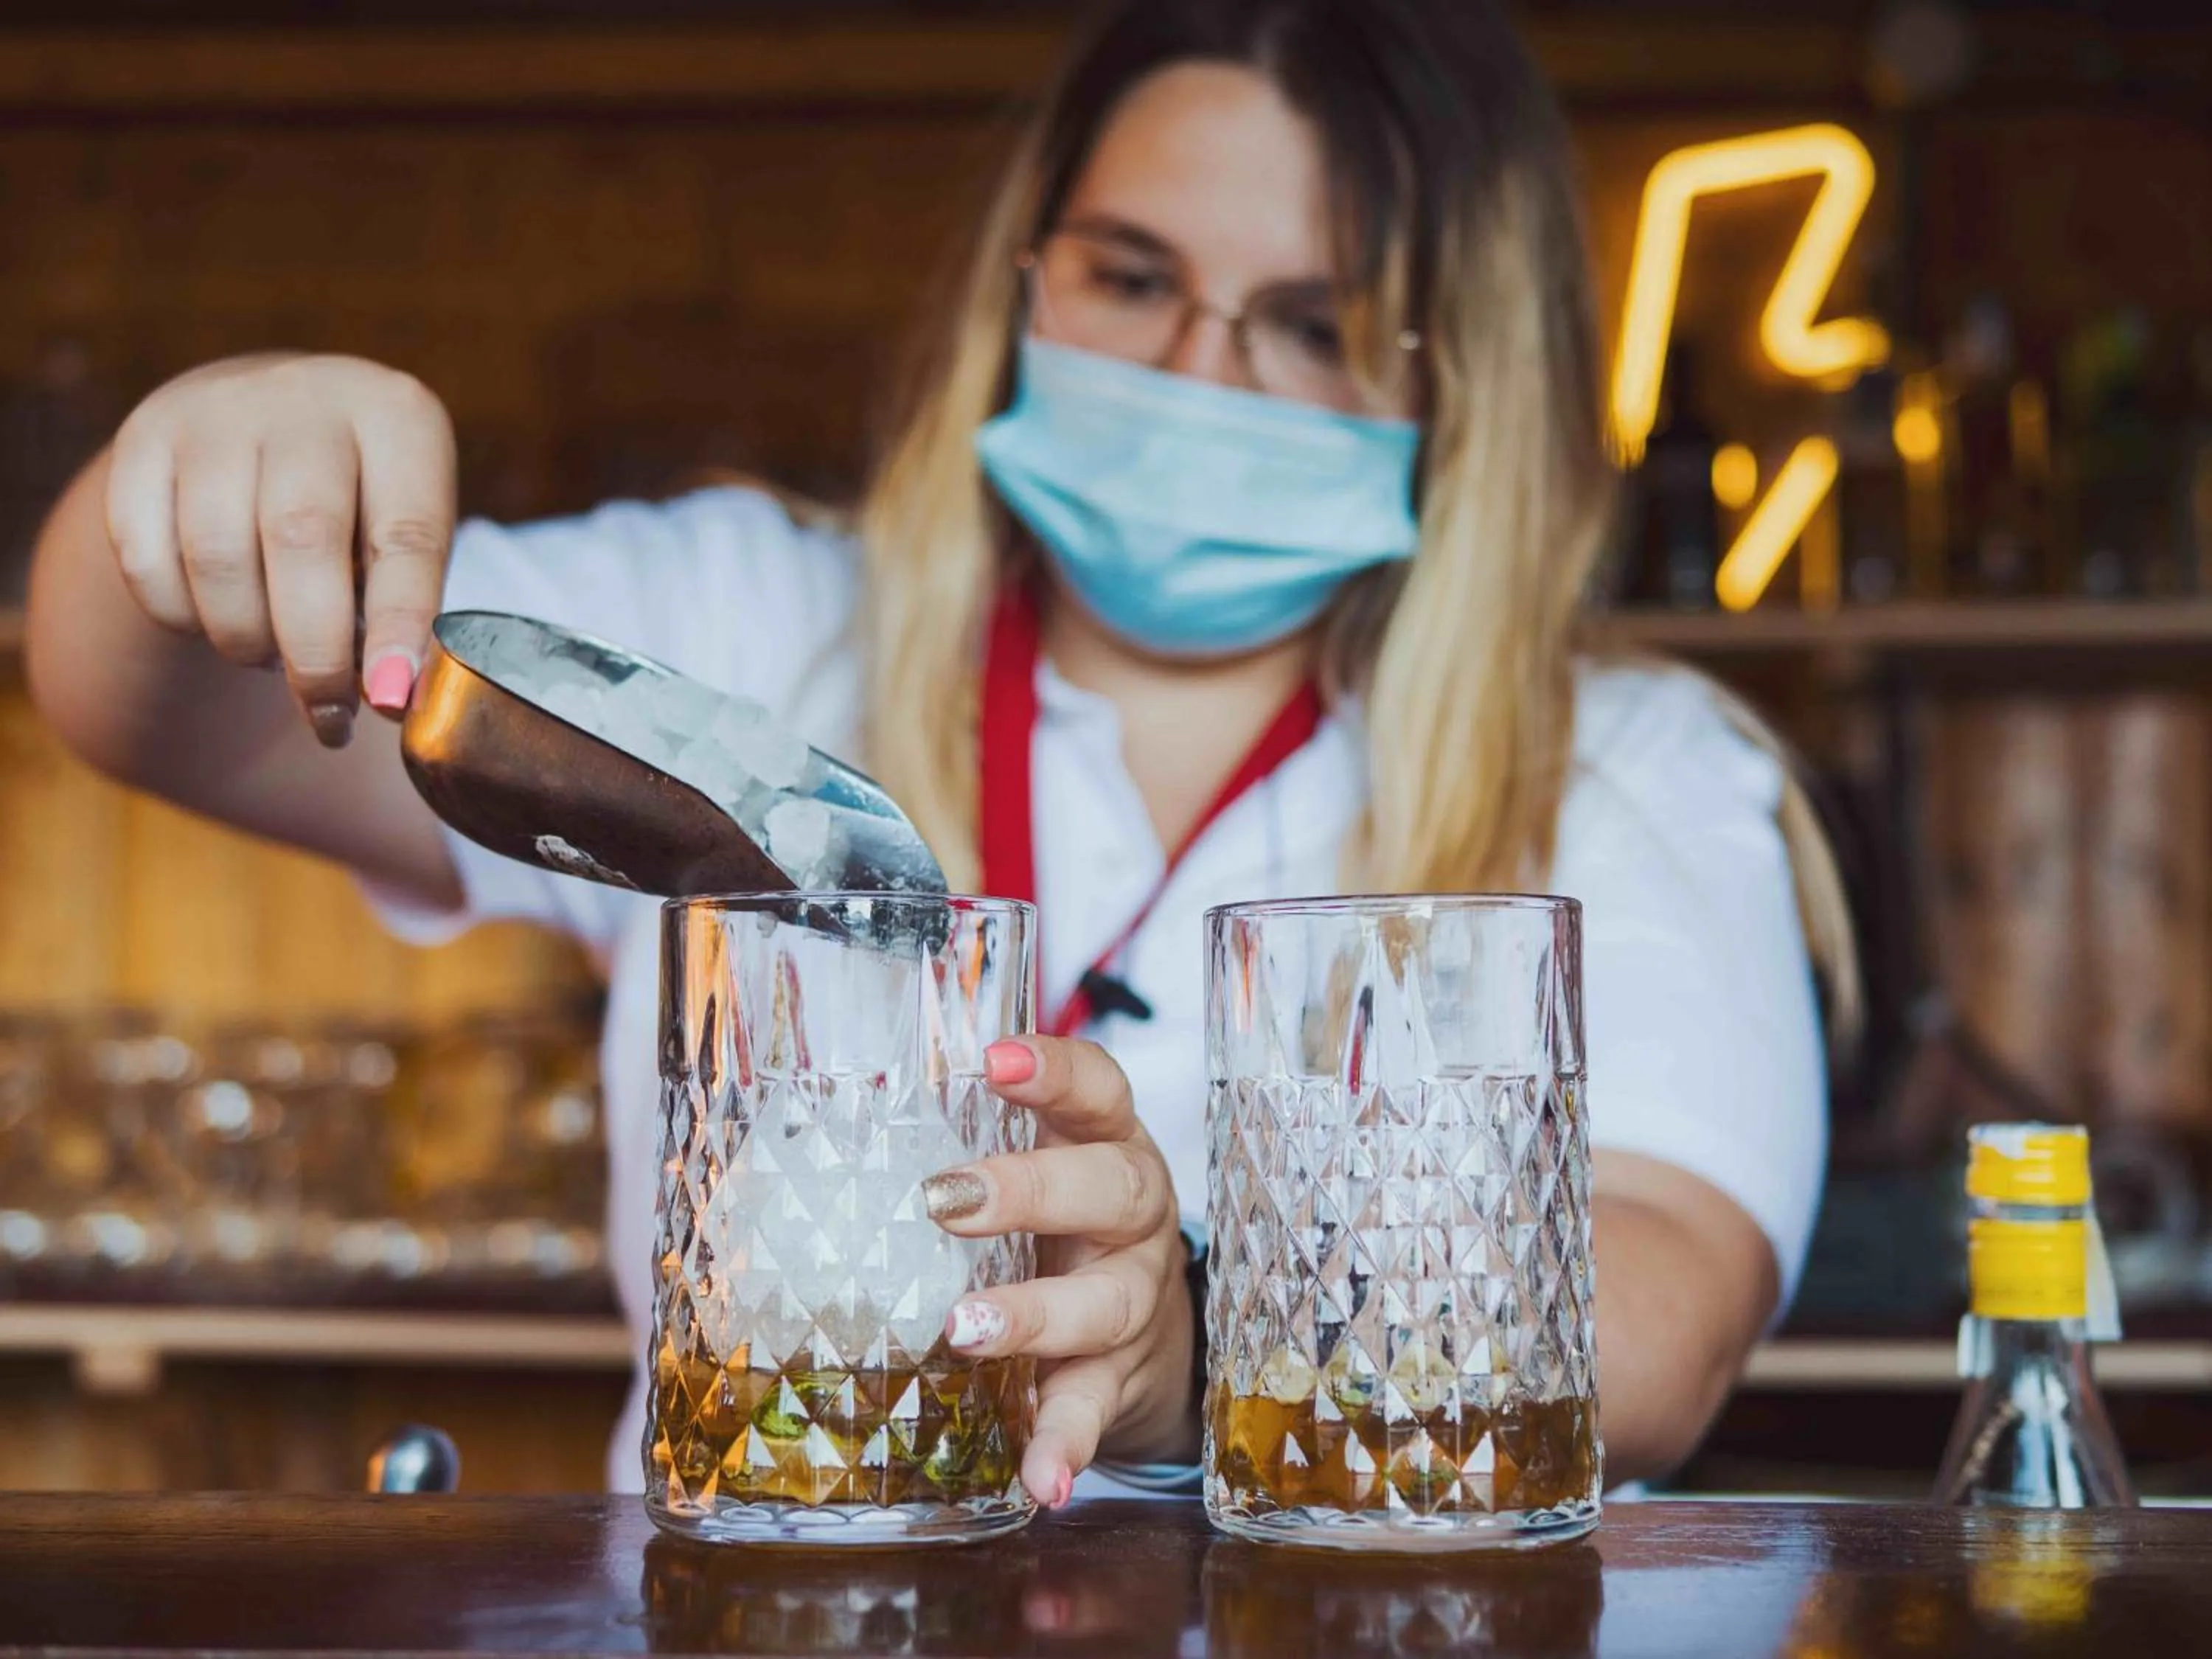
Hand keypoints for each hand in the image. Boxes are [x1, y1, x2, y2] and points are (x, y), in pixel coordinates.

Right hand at [104, 353, 456, 747]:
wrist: (268, 419)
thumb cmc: (360, 506)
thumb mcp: (403, 536)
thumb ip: (405, 611)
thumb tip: (392, 699)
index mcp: (397, 417)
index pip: (406, 535)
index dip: (399, 626)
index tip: (390, 700)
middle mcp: (306, 398)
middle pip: (302, 541)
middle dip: (314, 653)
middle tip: (327, 717)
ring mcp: (216, 411)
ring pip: (216, 556)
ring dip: (246, 638)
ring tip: (273, 654)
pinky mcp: (142, 438)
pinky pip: (146, 559)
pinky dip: (181, 616)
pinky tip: (215, 617)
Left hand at [923, 1035, 1194, 1508]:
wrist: (1157, 1338)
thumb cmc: (1064, 1230)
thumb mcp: (1043, 1169)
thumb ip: (965, 1145)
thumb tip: (799, 1132)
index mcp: (1109, 1147)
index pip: (1099, 1090)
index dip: (1054, 1071)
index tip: (994, 1059)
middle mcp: (1134, 1218)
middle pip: (1110, 1188)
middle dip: (1030, 1190)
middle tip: (946, 1199)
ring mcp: (1134, 1300)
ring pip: (1103, 1302)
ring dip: (1035, 1314)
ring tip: (965, 1330)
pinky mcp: (1121, 1380)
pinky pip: (1095, 1410)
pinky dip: (1066, 1443)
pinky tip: (1039, 1476)